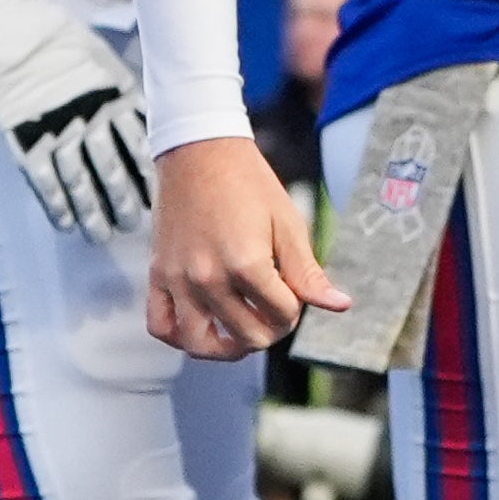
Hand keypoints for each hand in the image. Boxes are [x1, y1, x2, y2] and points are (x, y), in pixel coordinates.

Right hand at [0, 1, 158, 238]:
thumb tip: (141, 123)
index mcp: (114, 96)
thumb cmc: (56, 39)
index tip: (158, 197)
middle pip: (113, 171)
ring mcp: (56, 132)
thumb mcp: (102, 61)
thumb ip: (121, 94)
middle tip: (135, 224)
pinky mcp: (25, 141)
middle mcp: (89, 118)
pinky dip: (57, 207)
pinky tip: (67, 225)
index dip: (148, 176)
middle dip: (125, 203)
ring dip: (93, 213)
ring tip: (103, 234)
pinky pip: (45, 182)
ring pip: (81, 184)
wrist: (6, 30)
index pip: (139, 146)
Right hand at [146, 133, 344, 356]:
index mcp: (247, 263)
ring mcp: (179, 279)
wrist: (200, 151)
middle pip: (248, 336)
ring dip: (227, 348)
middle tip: (273, 311)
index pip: (282, 315)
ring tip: (241, 335)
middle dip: (270, 329)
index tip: (292, 292)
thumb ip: (308, 272)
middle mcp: (209, 278)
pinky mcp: (157, 275)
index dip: (295, 310)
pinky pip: (161, 326)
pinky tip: (203, 327)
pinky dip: (180, 337)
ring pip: (200, 344)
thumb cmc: (249, 184)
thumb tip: (340, 306)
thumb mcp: (288, 224)